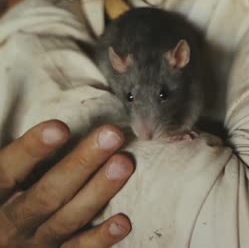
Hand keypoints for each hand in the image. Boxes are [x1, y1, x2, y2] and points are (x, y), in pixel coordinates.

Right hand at [0, 120, 134, 246]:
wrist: (3, 244)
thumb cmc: (3, 200)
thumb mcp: (3, 181)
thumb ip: (18, 159)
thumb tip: (54, 125)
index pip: (6, 172)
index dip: (31, 150)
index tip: (60, 128)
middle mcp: (10, 224)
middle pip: (47, 194)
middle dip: (82, 163)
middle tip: (112, 134)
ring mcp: (33, 244)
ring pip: (68, 219)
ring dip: (99, 191)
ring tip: (124, 163)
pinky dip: (100, 238)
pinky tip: (122, 222)